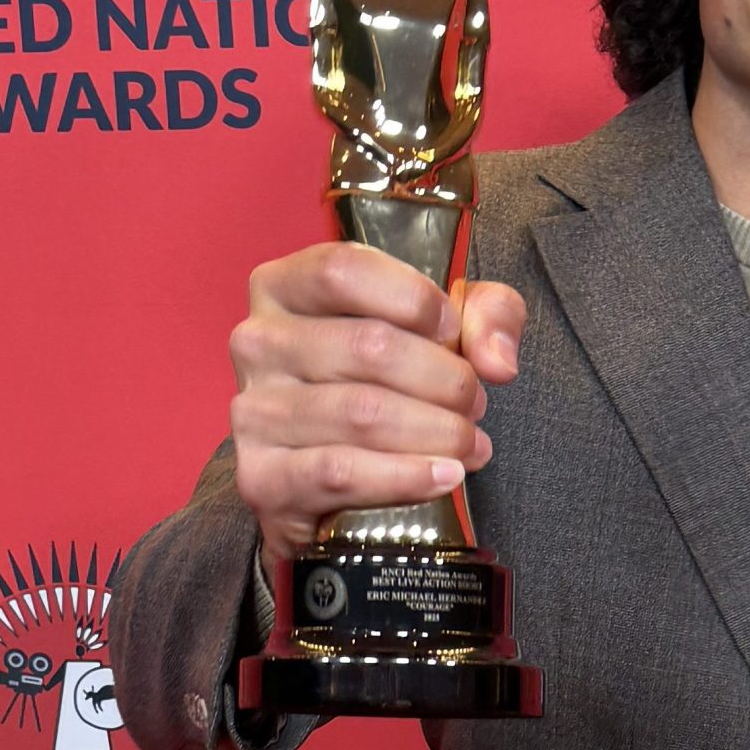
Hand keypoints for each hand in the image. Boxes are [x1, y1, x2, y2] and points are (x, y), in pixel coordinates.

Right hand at [228, 242, 525, 569]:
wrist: (326, 480)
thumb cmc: (382, 383)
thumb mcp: (440, 327)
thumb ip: (484, 315)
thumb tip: (496, 360)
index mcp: (284, 287)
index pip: (342, 269)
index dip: (414, 298)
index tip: (453, 331)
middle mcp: (258, 342)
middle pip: (369, 345)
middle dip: (444, 378)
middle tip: (474, 402)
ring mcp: (253, 411)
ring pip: (363, 412)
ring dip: (437, 431)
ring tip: (469, 443)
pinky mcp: (262, 477)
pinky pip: (341, 472)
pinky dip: (405, 476)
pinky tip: (444, 475)